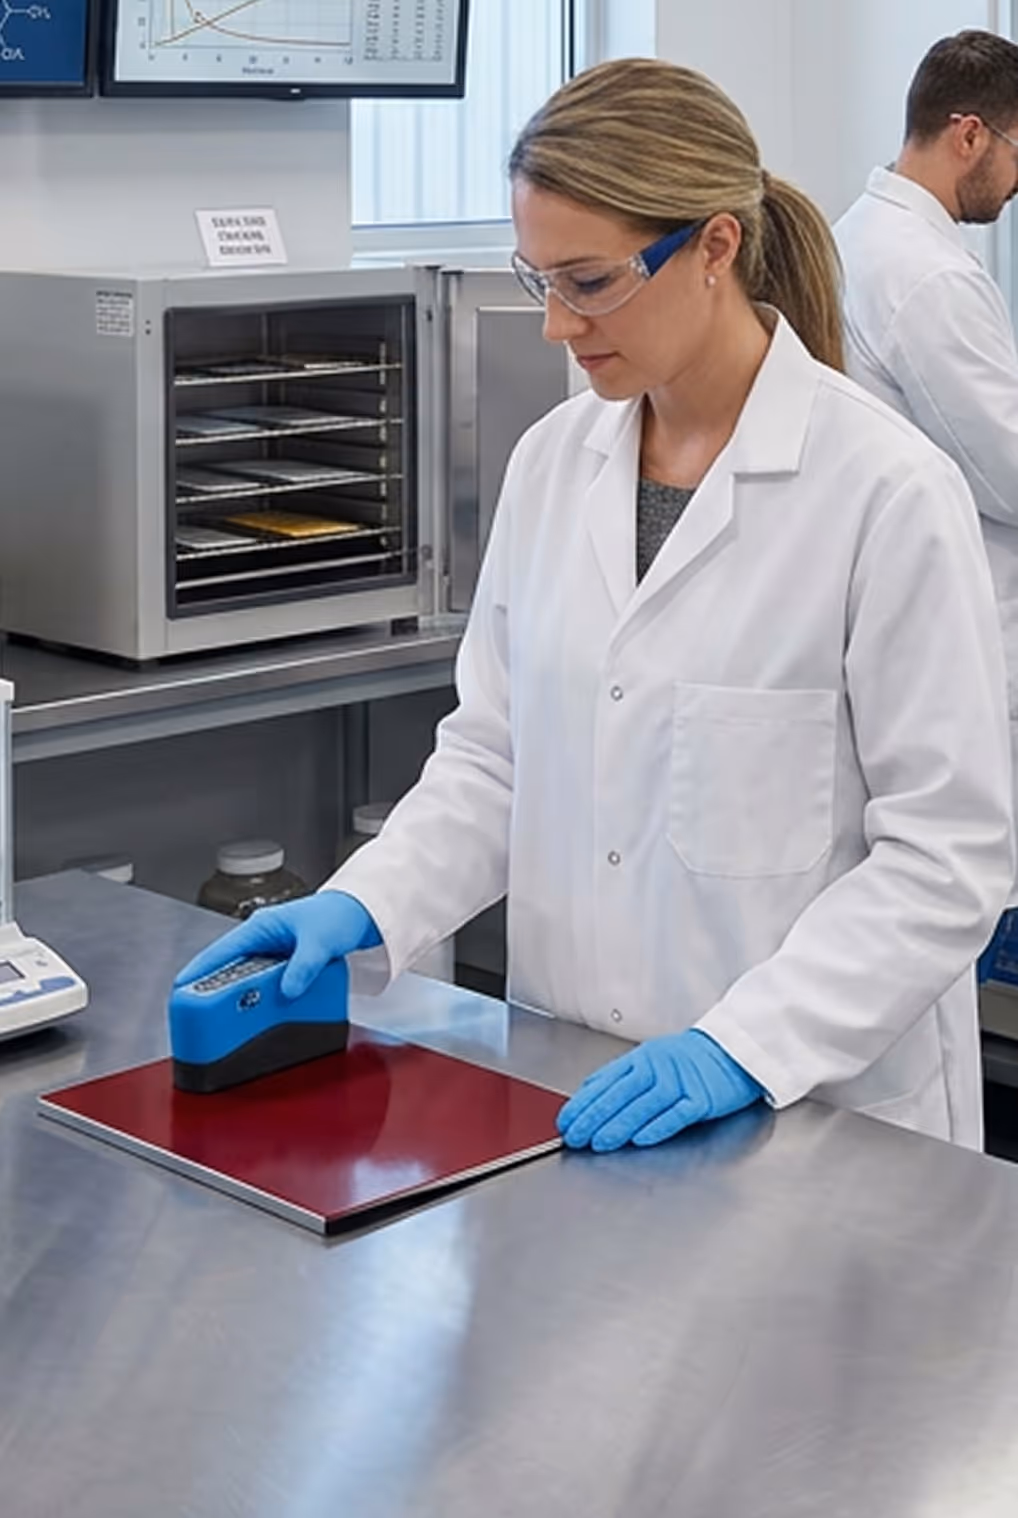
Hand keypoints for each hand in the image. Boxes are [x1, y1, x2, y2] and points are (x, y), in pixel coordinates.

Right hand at [174, 891, 382, 1000]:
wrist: (360, 913)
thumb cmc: (337, 914)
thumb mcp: (320, 942)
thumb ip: (304, 967)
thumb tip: (288, 990)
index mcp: (261, 928)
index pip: (221, 952)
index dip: (198, 972)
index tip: (181, 992)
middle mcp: (262, 941)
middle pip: (229, 971)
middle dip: (217, 992)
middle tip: (206, 1016)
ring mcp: (272, 954)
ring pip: (247, 981)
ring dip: (243, 999)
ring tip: (233, 1022)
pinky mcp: (284, 967)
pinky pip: (266, 987)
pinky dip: (263, 1000)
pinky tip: (263, 1015)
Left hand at [557, 1030, 764, 1152]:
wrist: (732, 1050)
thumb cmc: (689, 1060)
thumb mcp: (650, 1059)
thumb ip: (620, 1076)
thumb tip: (586, 1094)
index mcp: (641, 1059)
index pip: (605, 1081)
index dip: (583, 1103)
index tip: (565, 1121)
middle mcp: (658, 1068)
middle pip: (620, 1094)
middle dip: (594, 1117)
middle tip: (575, 1136)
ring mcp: (681, 1082)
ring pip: (644, 1105)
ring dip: (619, 1125)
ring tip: (600, 1142)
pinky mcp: (702, 1098)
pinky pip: (677, 1114)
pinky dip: (657, 1127)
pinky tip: (640, 1139)